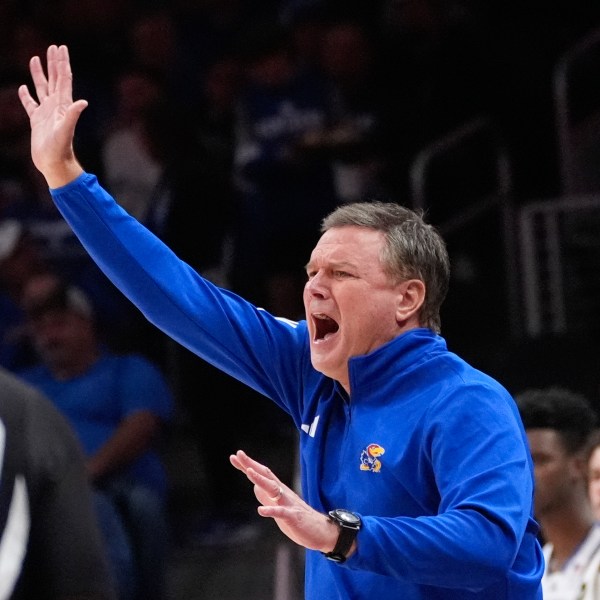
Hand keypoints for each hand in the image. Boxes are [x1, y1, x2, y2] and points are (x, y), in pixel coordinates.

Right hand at [18, 44, 86, 187]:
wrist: (55, 165)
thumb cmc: (61, 150)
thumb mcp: (66, 130)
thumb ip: (73, 115)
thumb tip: (83, 102)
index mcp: (63, 105)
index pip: (63, 79)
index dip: (62, 63)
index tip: (60, 48)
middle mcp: (55, 107)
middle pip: (55, 79)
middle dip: (53, 63)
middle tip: (53, 47)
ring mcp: (46, 113)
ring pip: (42, 88)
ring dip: (39, 74)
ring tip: (36, 58)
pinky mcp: (36, 121)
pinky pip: (30, 104)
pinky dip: (26, 95)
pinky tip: (23, 88)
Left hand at [230, 449, 339, 552]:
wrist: (322, 531)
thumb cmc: (298, 519)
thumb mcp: (278, 507)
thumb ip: (268, 496)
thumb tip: (255, 486)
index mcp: (279, 491)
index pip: (262, 474)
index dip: (248, 465)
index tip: (234, 456)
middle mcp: (283, 493)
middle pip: (266, 476)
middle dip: (251, 465)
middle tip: (238, 454)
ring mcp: (289, 504)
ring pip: (273, 489)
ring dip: (261, 480)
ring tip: (248, 473)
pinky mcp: (294, 517)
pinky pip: (282, 513)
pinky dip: (272, 510)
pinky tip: (261, 510)